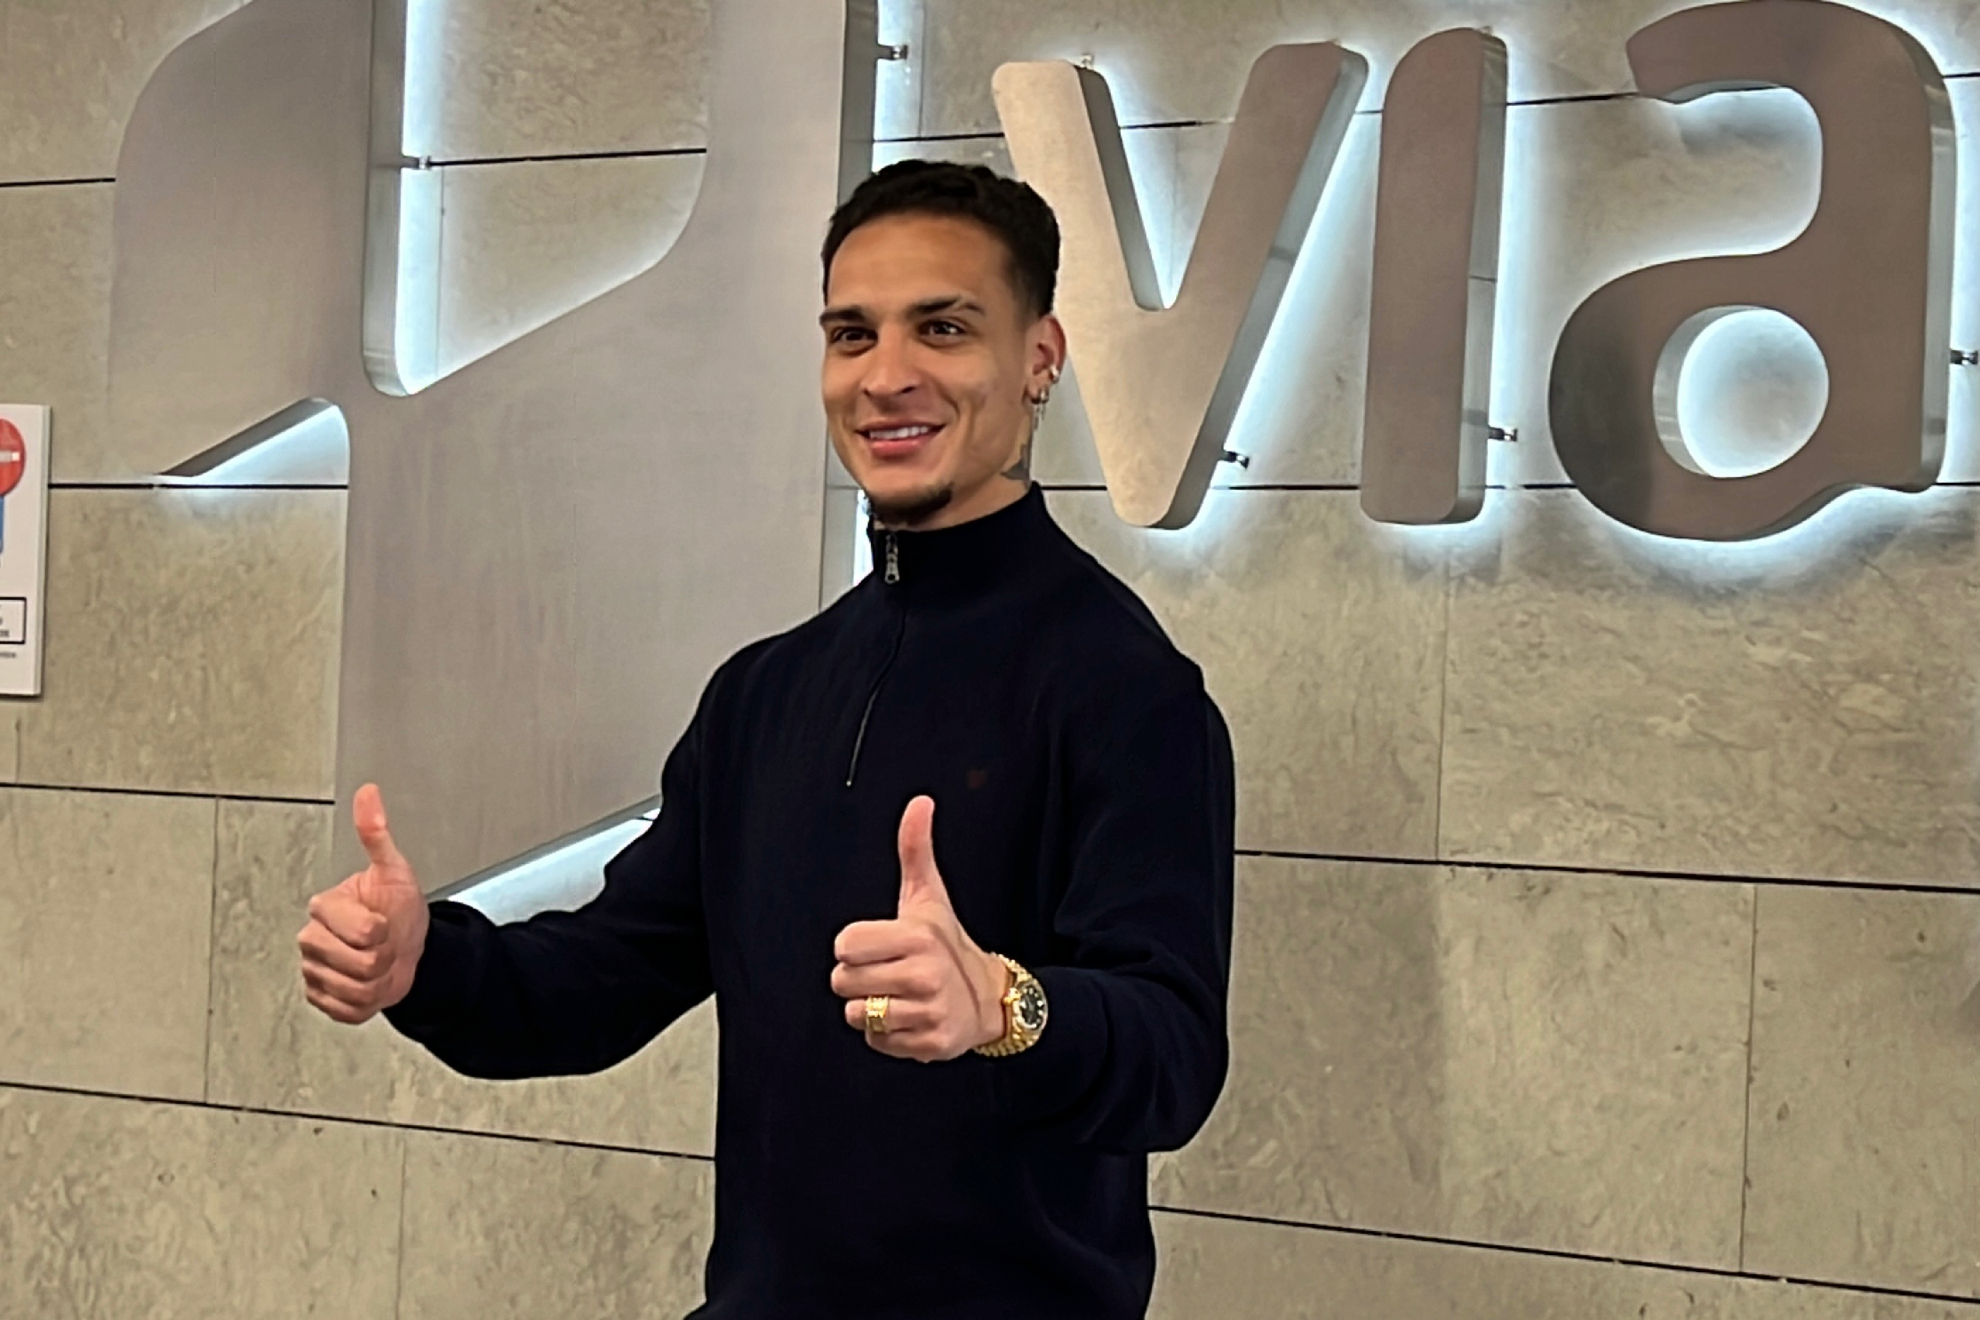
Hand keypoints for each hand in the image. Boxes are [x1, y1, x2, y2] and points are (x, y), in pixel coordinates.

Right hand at [296, 783, 430, 1023]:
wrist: (407, 949)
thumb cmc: (398, 909)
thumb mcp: (395, 870)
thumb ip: (377, 834)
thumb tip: (369, 793)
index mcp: (325, 907)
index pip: (364, 932)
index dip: (385, 932)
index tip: (385, 922)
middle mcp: (311, 939)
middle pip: (360, 965)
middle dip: (384, 959)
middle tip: (384, 945)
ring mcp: (312, 970)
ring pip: (355, 990)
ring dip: (379, 982)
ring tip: (379, 963)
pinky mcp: (318, 997)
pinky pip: (346, 1010)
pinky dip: (366, 1003)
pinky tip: (369, 985)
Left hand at [832, 796, 1010, 1061]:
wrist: (988, 997)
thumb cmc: (946, 943)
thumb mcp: (928, 896)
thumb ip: (915, 850)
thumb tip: (920, 802)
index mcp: (916, 936)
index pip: (844, 945)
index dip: (853, 946)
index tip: (876, 946)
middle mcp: (924, 974)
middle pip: (842, 981)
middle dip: (856, 979)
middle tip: (885, 972)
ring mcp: (928, 1011)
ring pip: (856, 1014)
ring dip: (868, 1008)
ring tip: (896, 996)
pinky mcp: (930, 1043)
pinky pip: (876, 1041)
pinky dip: (885, 1034)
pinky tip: (907, 1018)